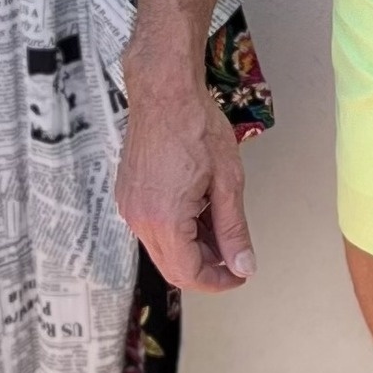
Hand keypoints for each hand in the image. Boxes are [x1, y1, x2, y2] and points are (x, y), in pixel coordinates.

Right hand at [115, 74, 254, 292]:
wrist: (165, 92)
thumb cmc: (196, 126)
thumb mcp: (227, 181)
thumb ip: (234, 228)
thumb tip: (243, 265)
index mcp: (164, 219)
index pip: (189, 273)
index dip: (219, 281)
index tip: (241, 274)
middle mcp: (139, 218)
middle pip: (173, 266)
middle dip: (207, 267)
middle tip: (236, 257)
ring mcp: (130, 206)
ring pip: (163, 247)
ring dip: (193, 247)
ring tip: (221, 225)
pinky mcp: (128, 194)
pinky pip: (153, 227)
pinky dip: (178, 229)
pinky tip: (200, 210)